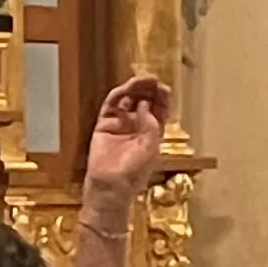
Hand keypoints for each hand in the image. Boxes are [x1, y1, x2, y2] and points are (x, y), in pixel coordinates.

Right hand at [84, 75, 170, 209]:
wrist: (111, 187)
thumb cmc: (133, 174)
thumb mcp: (150, 148)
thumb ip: (150, 125)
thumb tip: (145, 104)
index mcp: (151, 133)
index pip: (159, 110)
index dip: (162, 98)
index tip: (163, 87)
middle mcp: (136, 126)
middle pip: (144, 101)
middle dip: (149, 89)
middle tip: (152, 79)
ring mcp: (120, 124)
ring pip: (128, 100)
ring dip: (134, 89)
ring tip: (140, 80)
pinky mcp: (104, 124)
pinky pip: (111, 105)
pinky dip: (119, 96)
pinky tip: (127, 92)